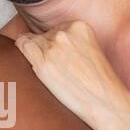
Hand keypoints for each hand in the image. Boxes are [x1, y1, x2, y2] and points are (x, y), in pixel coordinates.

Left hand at [14, 21, 129, 129]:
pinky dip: (24, 58)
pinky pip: (22, 48)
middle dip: (43, 52)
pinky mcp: (43, 62)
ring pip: (29, 42)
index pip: (52, 30)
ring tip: (51, 75)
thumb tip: (46, 44)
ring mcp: (53, 46)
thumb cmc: (99, 84)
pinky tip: (36, 71)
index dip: (52, 47)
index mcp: (79, 26)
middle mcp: (64, 31)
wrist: (107, 103)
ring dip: (35, 58)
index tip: (59, 61)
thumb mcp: (90, 51)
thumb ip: (72, 43)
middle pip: (40, 36)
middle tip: (57, 71)